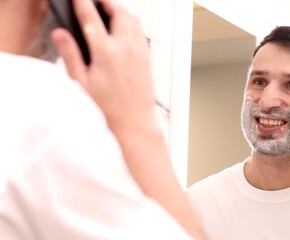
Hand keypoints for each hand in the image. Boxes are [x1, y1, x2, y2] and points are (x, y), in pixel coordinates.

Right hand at [51, 0, 154, 133]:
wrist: (134, 124)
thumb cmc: (109, 110)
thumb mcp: (81, 84)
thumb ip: (70, 55)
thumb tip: (61, 34)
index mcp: (106, 54)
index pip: (91, 18)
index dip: (82, 3)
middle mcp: (126, 49)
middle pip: (119, 12)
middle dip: (106, 1)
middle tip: (96, 0)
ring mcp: (140, 53)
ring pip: (133, 20)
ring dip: (121, 11)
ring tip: (109, 10)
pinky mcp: (147, 59)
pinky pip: (140, 33)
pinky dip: (131, 24)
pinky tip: (124, 30)